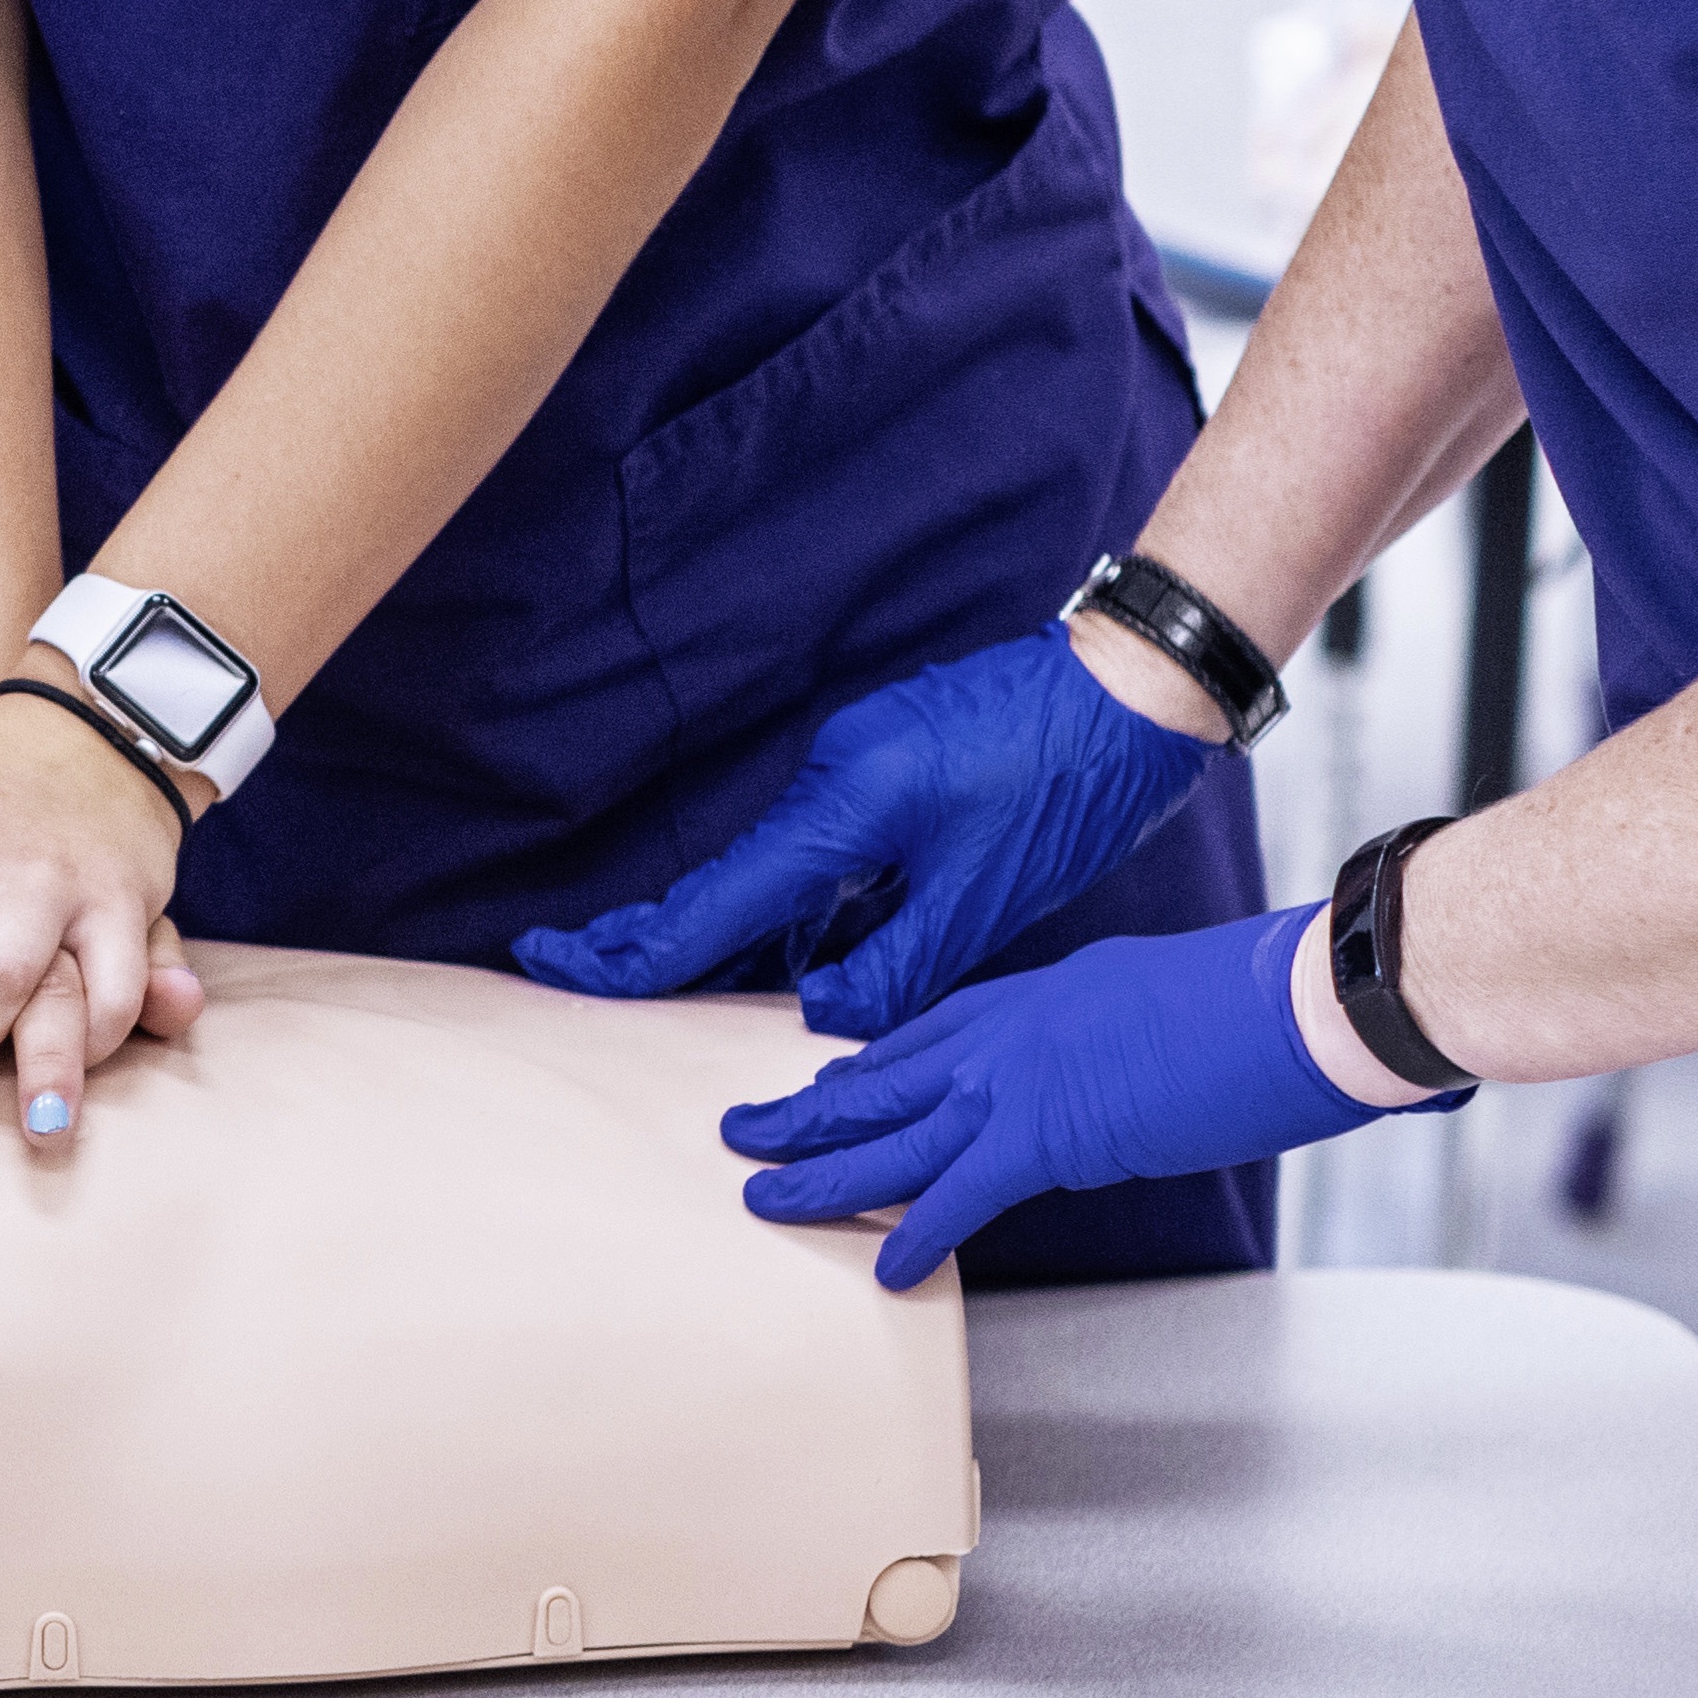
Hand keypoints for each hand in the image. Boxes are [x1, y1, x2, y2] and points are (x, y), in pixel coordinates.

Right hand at [522, 623, 1225, 1035]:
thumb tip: (820, 1009)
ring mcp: (858, 764)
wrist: (1134, 688)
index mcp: (845, 805)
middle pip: (724, 876)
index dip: (642, 949)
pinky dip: (792, 905)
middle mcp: (833, 776)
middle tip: (563, 963)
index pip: (723, 900)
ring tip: (653, 978)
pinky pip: (820, 849)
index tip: (563, 965)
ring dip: (727, 929)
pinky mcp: (890, 767)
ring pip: (774, 867)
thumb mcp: (986, 900)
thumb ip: (894, 965)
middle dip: (648, 932)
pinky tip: (781, 955)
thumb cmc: (1072, 786)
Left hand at [719, 911, 1428, 1289]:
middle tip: (745, 1129)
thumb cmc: (1261, 998)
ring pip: (892, 1131)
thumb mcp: (1163, 1003)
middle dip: (810, 1108)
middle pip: (885, 1076)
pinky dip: (920, 1231)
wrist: (1299, 998)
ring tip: (760, 1194)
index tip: (823, 1083)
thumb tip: (1122, 1073)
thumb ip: (1121, 1037)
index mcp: (1039, 994)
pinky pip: (961, 1193)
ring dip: (820, 1168)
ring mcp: (1020, 1079)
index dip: (869, 1066)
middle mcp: (1011, 1029)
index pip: (931, 1035)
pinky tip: (885, 1266)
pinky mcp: (1048, 1135)